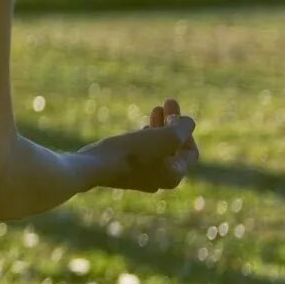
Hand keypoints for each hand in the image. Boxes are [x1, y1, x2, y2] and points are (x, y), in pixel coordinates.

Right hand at [85, 98, 200, 193]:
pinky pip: (140, 153)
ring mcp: (140, 177)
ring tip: (156, 109)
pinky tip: (138, 129)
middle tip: (166, 103)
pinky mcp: (122, 171)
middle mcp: (159, 180)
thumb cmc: (133, 152)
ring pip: (157, 149)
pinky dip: (144, 138)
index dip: (187, 130)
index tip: (175, 114)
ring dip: (159, 127)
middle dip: (172, 124)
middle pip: (173, 149)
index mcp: (173, 176)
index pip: (190, 152)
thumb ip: (184, 127)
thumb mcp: (168, 136)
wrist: (94, 166)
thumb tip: (187, 123)